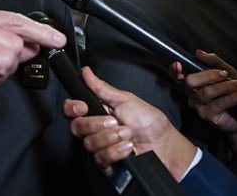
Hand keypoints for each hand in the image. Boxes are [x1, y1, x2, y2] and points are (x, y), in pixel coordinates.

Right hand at [63, 67, 195, 179]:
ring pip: (89, 144)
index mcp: (97, 111)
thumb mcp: (126, 100)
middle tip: (115, 122)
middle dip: (96, 124)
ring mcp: (100, 147)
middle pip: (77, 127)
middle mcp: (95, 129)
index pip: (72, 110)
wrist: (164, 146)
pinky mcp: (106, 164)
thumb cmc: (149, 122)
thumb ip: (102, 88)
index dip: (72, 108)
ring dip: (110, 138)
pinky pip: (100, 159)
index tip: (83, 107)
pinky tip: (128, 148)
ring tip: (127, 134)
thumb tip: (86, 72)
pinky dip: (115, 152)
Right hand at [172, 51, 236, 151]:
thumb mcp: (227, 72)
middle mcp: (191, 94)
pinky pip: (219, 103)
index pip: (177, 76)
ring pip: (207, 92)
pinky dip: (233, 96)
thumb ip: (214, 62)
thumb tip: (199, 52)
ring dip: (227, 86)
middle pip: (190, 81)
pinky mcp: (207, 116)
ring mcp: (197, 106)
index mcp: (192, 82)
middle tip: (225, 74)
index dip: (174, 71)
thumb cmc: (232, 92)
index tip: (178, 64)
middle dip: (208, 75)